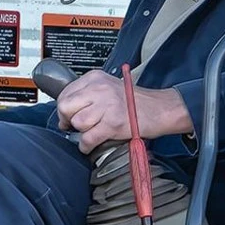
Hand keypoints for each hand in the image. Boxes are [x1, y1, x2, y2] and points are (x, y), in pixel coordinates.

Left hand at [55, 70, 192, 153]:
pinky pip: (87, 138)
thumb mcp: (108, 87)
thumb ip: (87, 94)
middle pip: (66, 107)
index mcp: (95, 78)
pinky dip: (86, 146)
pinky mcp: (113, 123)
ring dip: (81, 132)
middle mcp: (99, 89)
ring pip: (77, 123)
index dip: (65, 109)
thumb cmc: (134, 101)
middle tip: (76, 126)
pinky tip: (91, 144)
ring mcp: (106, 106)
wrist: (160, 109)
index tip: (69, 116)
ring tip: (92, 131)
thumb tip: (65, 111)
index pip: (65, 94)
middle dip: (68, 120)